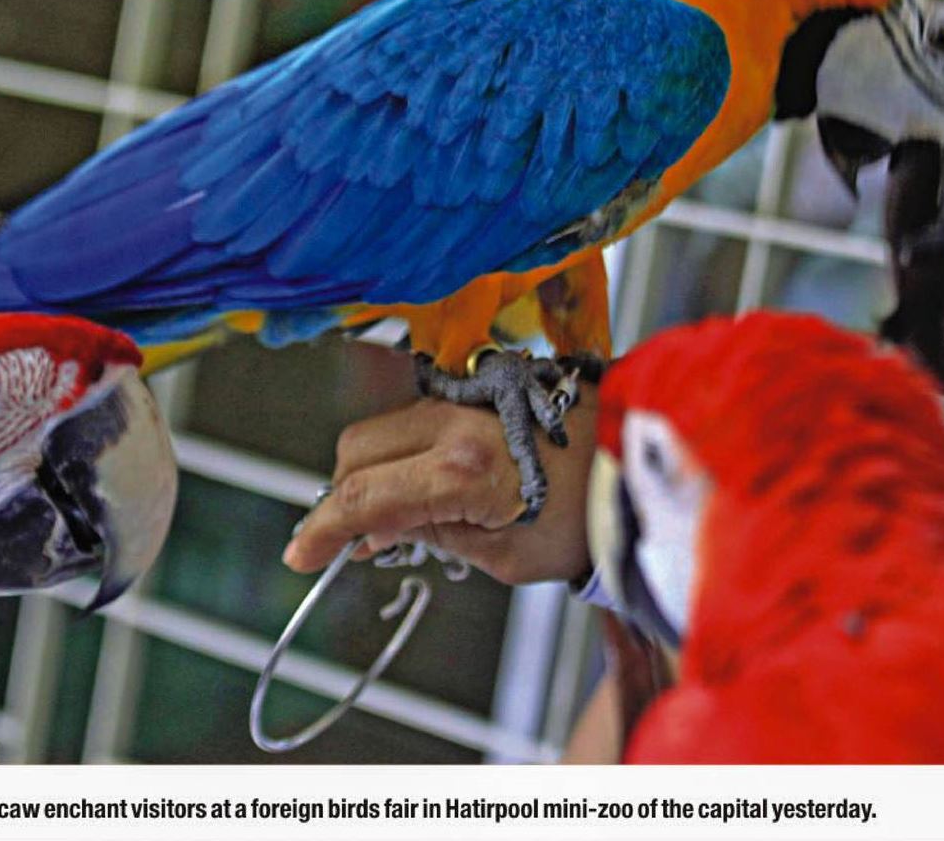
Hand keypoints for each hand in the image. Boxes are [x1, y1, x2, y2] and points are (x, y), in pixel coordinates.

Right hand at [281, 389, 598, 584]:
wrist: (642, 466)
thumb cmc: (586, 522)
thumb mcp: (505, 556)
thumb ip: (433, 535)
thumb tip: (376, 531)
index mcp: (464, 470)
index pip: (364, 498)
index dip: (323, 530)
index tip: (301, 556)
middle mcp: (457, 422)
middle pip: (357, 450)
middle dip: (344, 496)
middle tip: (357, 540)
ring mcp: (466, 398)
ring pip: (382, 428)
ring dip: (374, 470)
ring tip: (399, 516)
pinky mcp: (479, 388)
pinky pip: (416, 415)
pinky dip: (403, 449)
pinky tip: (424, 482)